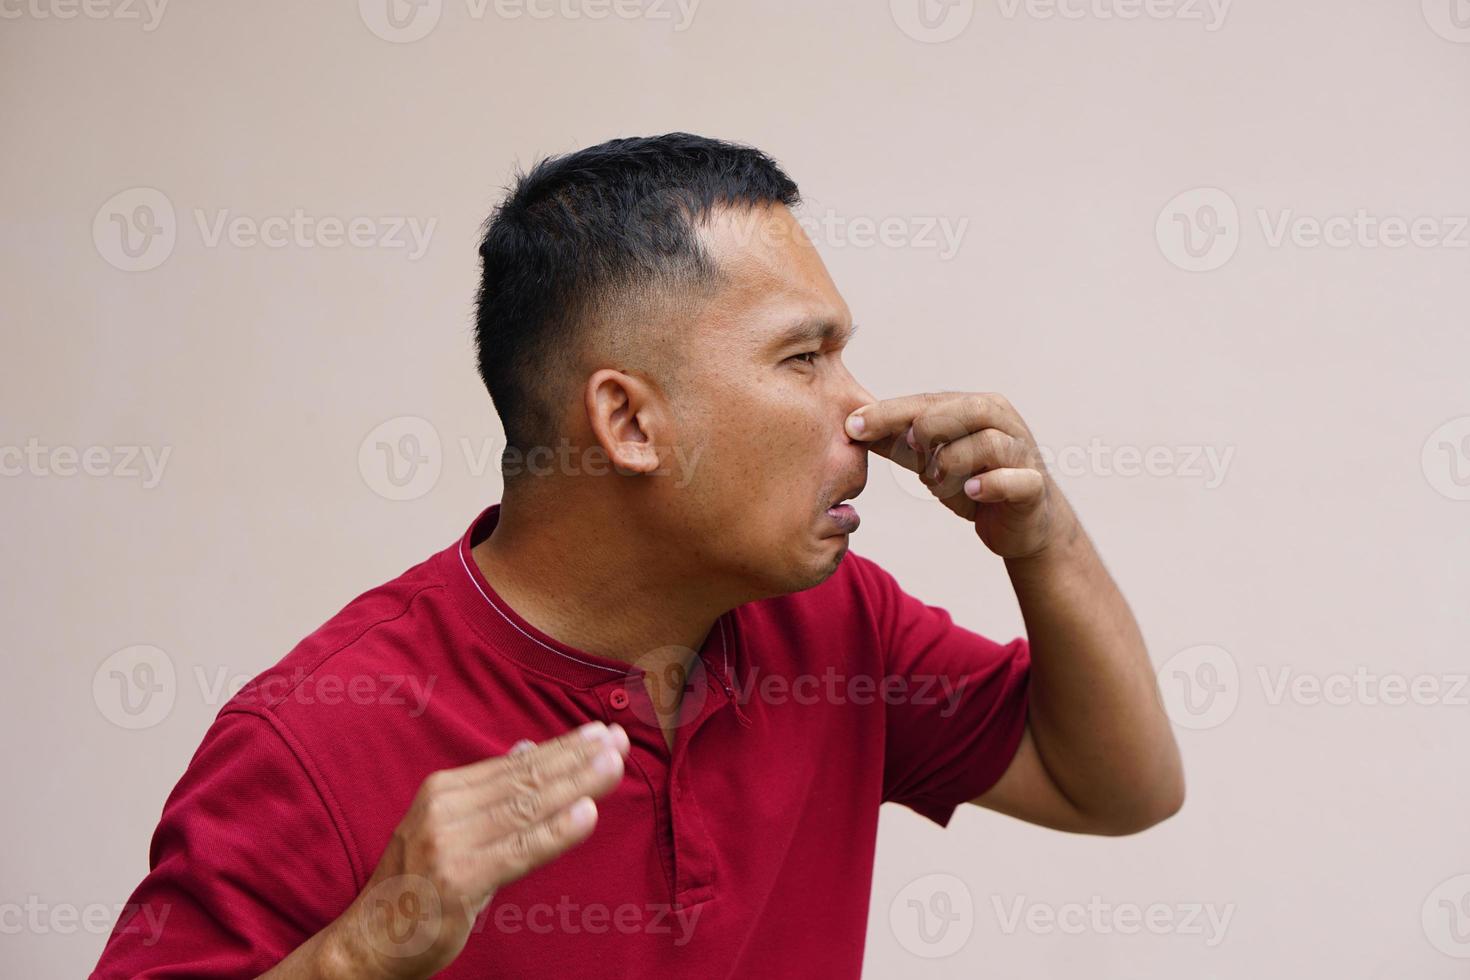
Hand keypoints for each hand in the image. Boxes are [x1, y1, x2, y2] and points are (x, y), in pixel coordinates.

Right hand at [318, 722, 628, 979]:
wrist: (370, 940)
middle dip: (577, 757)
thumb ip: (490, 792)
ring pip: (527, 807)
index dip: (562, 747)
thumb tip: (528, 750)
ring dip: (576, 784)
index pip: (516, 764)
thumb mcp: (448, 826)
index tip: (602, 732)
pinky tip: (588, 814)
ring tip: (613, 765)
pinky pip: (520, 850)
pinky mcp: (459, 879)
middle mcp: (444, 808)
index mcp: (443, 789)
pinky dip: (557, 831)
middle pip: (525, 778)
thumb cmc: (417, 882)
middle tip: (620, 739)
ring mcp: (449, 843)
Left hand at [845, 391, 1071, 558]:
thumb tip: (853, 429)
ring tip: (936, 480)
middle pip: (965, 410)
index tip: (853, 426)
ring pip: (988, 443)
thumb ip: (897, 443)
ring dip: (954, 462)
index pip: (928, 402)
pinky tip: (972, 491)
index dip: (889, 413)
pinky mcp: (1033, 487)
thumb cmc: (974, 482)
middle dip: (929, 428)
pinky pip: (1015, 480)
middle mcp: (1002, 423)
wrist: (1021, 523)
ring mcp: (1021, 453)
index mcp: (974, 409)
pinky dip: (991, 483)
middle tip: (909, 450)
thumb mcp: (930, 461)